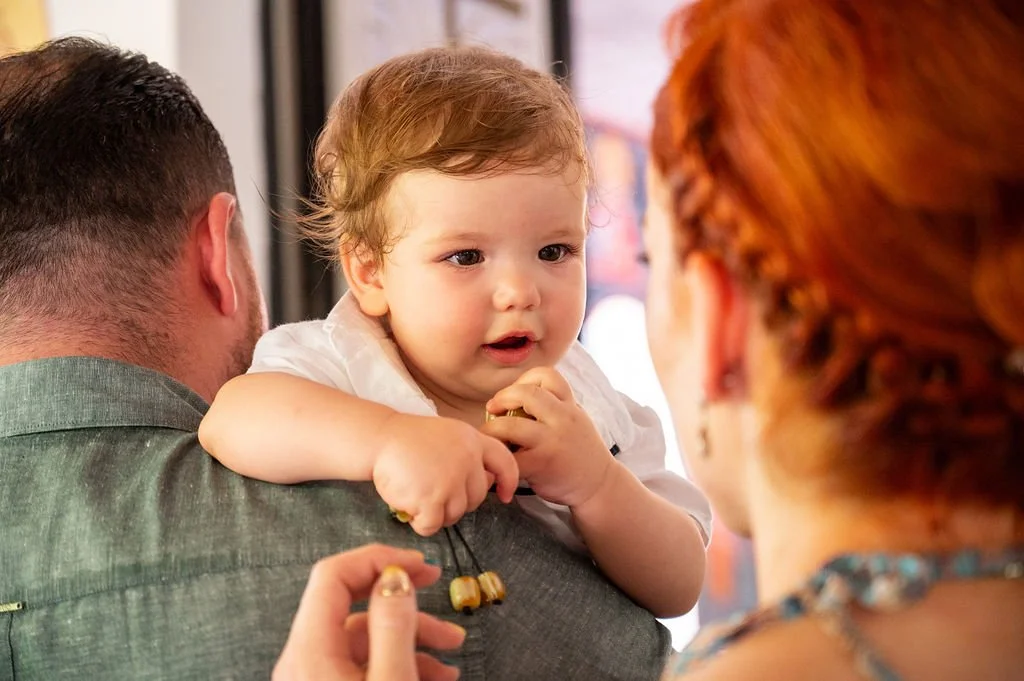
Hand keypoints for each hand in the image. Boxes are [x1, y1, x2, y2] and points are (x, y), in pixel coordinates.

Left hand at [273, 544, 465, 680]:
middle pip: (353, 604)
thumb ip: (392, 628)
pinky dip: (401, 658)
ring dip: (412, 633)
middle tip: (436, 583)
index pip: (332, 575)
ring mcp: (315, 678)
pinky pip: (364, 663)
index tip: (418, 562)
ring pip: (365, 637)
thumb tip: (395, 577)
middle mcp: (305, 660)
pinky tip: (436, 671)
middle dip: (402, 595)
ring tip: (452, 645)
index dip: (378, 558)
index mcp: (310, 650)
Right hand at [373, 413, 518, 535]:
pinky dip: (421, 523)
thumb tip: (489, 482)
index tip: (505, 495)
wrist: (379, 439)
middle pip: (476, 498)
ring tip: (418, 496)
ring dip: (437, 513)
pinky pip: (433, 525)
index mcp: (472, 441)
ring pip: (455, 514)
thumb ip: (469, 455)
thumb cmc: (410, 441)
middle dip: (457, 502)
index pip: (504, 462)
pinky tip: (410, 508)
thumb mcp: (449, 435)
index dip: (508, 481)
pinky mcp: (431, 499)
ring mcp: (450, 480)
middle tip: (433, 493)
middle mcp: (467, 460)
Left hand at [480, 367, 614, 507]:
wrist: (599, 485)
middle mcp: (563, 418)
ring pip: (509, 426)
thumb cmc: (578, 451)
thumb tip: (510, 399)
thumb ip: (550, 407)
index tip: (514, 395)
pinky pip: (509, 457)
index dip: (523, 380)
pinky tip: (499, 461)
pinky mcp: (542, 464)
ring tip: (490, 438)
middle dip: (501, 398)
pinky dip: (498, 458)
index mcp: (569, 405)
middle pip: (524, 393)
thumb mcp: (572, 419)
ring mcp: (552, 441)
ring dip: (491, 430)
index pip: (546, 374)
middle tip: (492, 410)